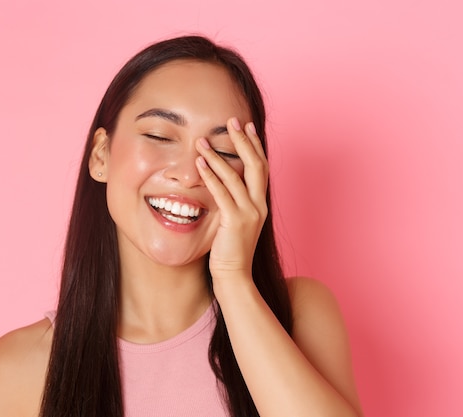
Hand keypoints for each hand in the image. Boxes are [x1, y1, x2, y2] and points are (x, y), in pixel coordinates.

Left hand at [194, 117, 268, 281]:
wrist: (235, 276)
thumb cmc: (230, 250)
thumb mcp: (236, 221)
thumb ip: (233, 201)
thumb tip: (221, 182)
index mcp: (261, 203)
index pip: (262, 166)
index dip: (255, 144)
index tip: (247, 126)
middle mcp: (259, 205)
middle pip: (256, 164)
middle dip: (243, 140)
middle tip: (232, 121)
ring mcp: (249, 213)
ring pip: (237, 175)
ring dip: (219, 155)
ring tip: (203, 140)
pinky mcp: (235, 221)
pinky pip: (222, 192)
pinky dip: (211, 175)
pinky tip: (200, 163)